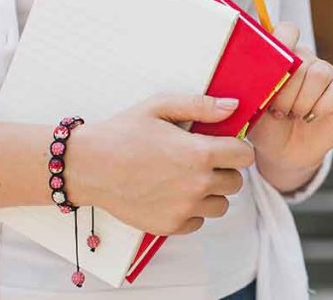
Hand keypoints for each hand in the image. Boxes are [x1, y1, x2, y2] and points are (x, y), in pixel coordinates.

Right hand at [69, 95, 254, 235]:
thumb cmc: (123, 133)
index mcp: (200, 153)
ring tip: (186, 178)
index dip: (236, 148)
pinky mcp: (171, 226)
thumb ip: (201, 105)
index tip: (223, 145)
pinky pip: (198, 222)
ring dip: (211, 193)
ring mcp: (184, 208)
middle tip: (200, 160)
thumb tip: (233, 106)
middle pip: (236, 182)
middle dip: (224, 170)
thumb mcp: (160, 106)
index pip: (244, 156)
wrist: (87, 166)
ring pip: (221, 205)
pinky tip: (172, 194)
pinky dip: (191, 211)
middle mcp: (197, 185)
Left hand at [249, 22, 332, 192]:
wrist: (284, 153)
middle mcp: (306, 60)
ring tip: (293, 115)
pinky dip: (321, 107)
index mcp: (282, 56)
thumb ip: (249, 87)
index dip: (281, 42)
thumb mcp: (251, 107)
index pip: (287, 31)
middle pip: (300, 58)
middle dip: (286, 91)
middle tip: (277, 111)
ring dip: (302, 100)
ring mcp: (326, 73)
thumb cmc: (265, 127)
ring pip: (318, 73)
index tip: (270, 66)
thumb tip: (243, 72)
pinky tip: (310, 117)